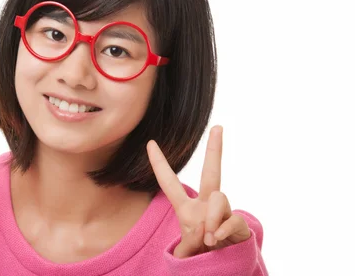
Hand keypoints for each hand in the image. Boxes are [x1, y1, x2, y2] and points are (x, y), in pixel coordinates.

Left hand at [146, 126, 250, 257]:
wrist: (222, 269)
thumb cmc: (200, 255)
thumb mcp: (187, 251)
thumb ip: (190, 241)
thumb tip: (205, 229)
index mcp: (186, 209)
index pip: (169, 182)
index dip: (159, 163)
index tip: (150, 142)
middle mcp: (206, 205)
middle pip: (212, 172)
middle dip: (215, 149)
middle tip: (218, 127)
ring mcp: (223, 213)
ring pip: (218, 199)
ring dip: (212, 218)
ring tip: (209, 238)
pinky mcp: (238, 225)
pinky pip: (231, 219)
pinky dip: (223, 230)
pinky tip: (217, 240)